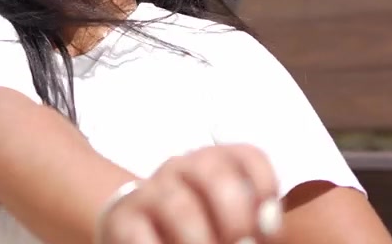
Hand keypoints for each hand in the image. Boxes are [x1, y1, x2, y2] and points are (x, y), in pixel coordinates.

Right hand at [96, 144, 283, 243]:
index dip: (265, 188)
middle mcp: (181, 168)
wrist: (133, 232)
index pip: (247, 156)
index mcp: (214, 163)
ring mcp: (149, 191)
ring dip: (200, 240)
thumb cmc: (192, 228)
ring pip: (179, 206)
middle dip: (236, 215)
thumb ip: (250, 224)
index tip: (270, 227)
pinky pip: (140, 234)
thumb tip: (263, 230)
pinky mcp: (121, 219)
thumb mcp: (225, 220)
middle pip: (212, 171)